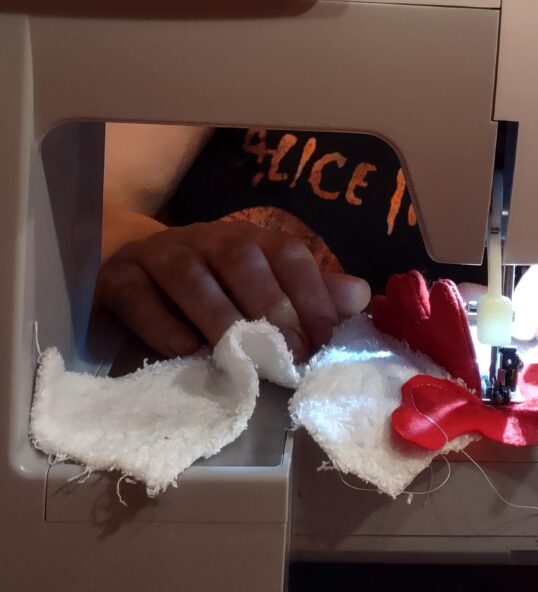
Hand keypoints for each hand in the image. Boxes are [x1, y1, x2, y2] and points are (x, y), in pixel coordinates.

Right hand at [96, 220, 370, 361]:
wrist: (131, 270)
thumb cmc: (212, 287)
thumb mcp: (264, 286)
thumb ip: (311, 293)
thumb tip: (361, 295)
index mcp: (250, 240)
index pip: (287, 254)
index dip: (310, 294)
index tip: (325, 341)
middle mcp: (207, 239)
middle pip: (240, 258)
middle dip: (269, 305)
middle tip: (288, 355)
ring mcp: (160, 255)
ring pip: (189, 274)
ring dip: (217, 314)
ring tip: (237, 355)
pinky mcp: (119, 279)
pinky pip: (137, 295)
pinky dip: (160, 322)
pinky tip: (182, 349)